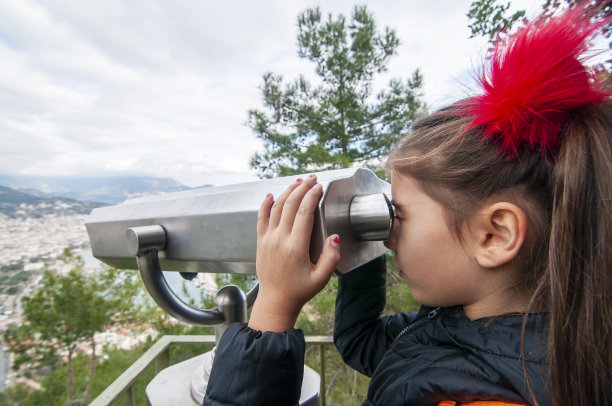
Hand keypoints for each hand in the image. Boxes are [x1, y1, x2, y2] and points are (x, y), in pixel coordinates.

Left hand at [248, 174, 339, 331]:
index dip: (312, 196)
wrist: (275, 301)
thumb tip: (335, 237)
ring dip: (287, 191)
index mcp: (296, 247)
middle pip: (291, 204)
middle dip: (302, 187)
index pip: (304, 212)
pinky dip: (266, 203)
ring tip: (298, 181)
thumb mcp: (321, 278)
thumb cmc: (299, 291)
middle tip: (312, 178)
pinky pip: (261, 218)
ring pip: (276, 207)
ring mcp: (268, 239)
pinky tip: (271, 194)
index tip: (319, 187)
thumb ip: (331, 257)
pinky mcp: (261, 242)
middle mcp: (280, 239)